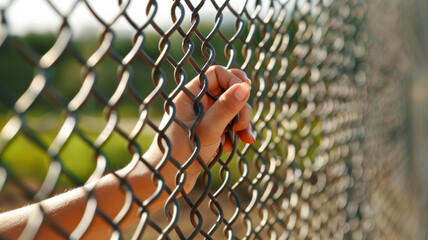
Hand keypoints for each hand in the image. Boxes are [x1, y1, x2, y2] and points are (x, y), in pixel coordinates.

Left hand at [144, 65, 253, 191]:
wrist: (167, 182)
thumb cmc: (181, 153)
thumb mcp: (208, 129)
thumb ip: (226, 107)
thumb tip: (245, 87)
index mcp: (190, 96)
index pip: (217, 74)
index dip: (234, 81)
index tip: (246, 96)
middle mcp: (197, 104)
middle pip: (228, 91)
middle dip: (240, 106)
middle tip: (241, 124)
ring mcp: (204, 118)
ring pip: (232, 110)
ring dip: (241, 123)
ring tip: (242, 138)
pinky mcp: (210, 133)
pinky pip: (229, 126)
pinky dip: (235, 134)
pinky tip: (233, 146)